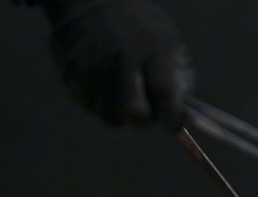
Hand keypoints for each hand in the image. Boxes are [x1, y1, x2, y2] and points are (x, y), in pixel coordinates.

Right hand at [37, 0, 191, 128]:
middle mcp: (122, 59)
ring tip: (123, 97)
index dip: (171, 117)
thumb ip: (178, 77)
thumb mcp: (167, 40)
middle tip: (145, 114)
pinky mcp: (74, 76)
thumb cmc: (139, 27)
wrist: (91, 2)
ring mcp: (96, 69)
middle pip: (134, 112)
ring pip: (111, 117)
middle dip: (144, 121)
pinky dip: (101, 106)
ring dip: (120, 116)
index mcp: (152, 49)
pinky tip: (105, 90)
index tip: (172, 124)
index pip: (164, 91)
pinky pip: (91, 109)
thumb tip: (183, 117)